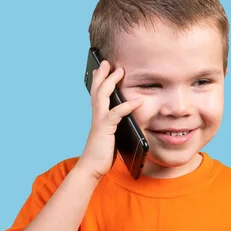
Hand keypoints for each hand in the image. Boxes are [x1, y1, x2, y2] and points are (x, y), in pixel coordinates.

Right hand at [77, 60, 143, 179]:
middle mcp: (97, 116)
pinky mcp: (105, 128)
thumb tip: (127, 121)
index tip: (101, 68)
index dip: (98, 80)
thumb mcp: (111, 136)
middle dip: (103, 75)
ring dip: (111, 82)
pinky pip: (117, 113)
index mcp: (98, 117)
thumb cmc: (102, 153)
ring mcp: (100, 121)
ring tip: (120, 71)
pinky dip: (128, 106)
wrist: (92, 167)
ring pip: (103, 95)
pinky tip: (138, 101)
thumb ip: (116, 126)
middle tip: (108, 62)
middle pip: (98, 89)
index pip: (97, 94)